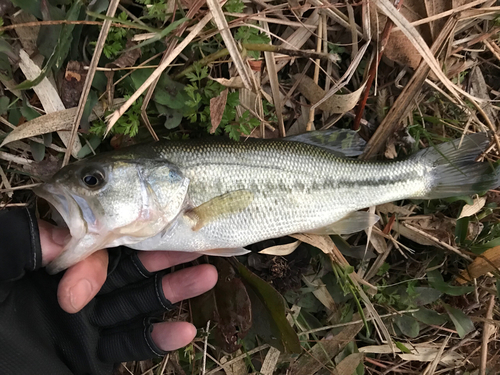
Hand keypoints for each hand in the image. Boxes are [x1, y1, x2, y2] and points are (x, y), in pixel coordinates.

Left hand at [38, 220, 217, 351]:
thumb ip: (15, 243)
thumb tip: (63, 229)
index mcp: (47, 267)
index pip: (92, 245)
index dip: (114, 241)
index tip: (136, 236)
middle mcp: (73, 293)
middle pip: (127, 268)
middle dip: (162, 255)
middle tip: (195, 241)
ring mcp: (86, 326)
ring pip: (137, 302)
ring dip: (172, 290)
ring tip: (207, 275)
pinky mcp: (93, 358)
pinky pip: (130, 346)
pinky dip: (158, 339)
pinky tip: (186, 329)